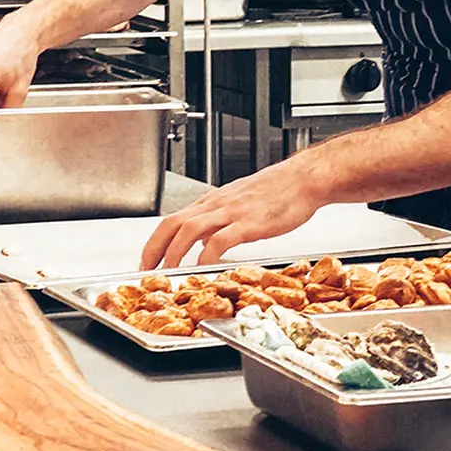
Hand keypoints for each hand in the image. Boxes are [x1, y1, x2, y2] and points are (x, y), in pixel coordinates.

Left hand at [141, 158, 325, 268]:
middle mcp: (215, 205)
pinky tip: (204, 266)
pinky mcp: (248, 222)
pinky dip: (207, 254)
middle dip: (154, 248)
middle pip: (171, 224)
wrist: (304, 179)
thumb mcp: (239, 204)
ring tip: (169, 271)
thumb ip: (218, 222)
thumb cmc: (278, 191)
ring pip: (189, 230)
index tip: (147, 260)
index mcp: (211, 202)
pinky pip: (220, 239)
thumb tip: (203, 242)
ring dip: (174, 253)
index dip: (154, 241)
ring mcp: (230, 212)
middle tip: (146, 270)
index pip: (172, 220)